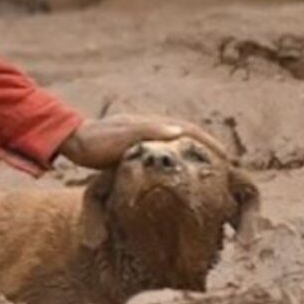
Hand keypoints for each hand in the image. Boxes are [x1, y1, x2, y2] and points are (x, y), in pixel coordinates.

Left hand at [57, 114, 226, 169]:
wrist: (74, 141)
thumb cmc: (97, 140)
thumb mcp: (123, 136)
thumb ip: (149, 132)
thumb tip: (178, 130)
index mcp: (156, 125)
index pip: (192, 132)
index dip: (212, 145)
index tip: (229, 159)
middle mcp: (155, 129)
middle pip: (190, 138)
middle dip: (210, 150)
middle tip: (228, 170)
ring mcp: (147, 138)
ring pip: (179, 147)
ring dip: (196, 157)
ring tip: (211, 175)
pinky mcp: (138, 149)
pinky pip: (166, 156)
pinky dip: (179, 164)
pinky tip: (181, 178)